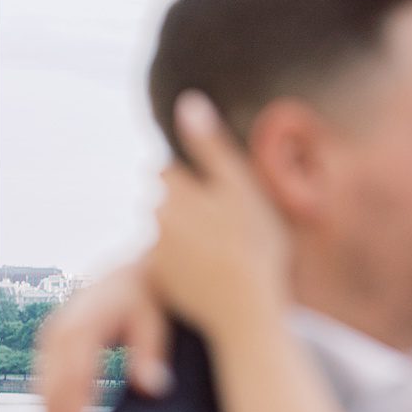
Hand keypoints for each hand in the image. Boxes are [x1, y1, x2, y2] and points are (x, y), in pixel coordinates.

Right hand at [33, 261, 174, 411]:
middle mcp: (58, 335)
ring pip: (43, 399)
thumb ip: (152, 348)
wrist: (138, 266)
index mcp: (82, 325)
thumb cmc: (157, 291)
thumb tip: (154, 388)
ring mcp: (51, 343)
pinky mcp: (54, 353)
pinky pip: (47, 394)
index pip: (73, 382)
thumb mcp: (160, 312)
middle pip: (50, 396)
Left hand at [147, 91, 290, 340]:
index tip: (223, 200)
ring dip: (186, 237)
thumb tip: (189, 101)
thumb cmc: (255, 246)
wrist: (247, 310)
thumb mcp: (242, 189)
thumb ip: (212, 146)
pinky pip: (169, 263)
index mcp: (174, 189)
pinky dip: (185, 265)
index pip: (172, 171)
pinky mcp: (160, 280)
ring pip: (168, 232)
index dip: (199, 182)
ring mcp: (156, 250)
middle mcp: (157, 216)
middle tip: (227, 230)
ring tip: (223, 254)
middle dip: (187, 209)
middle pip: (167, 202)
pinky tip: (213, 275)